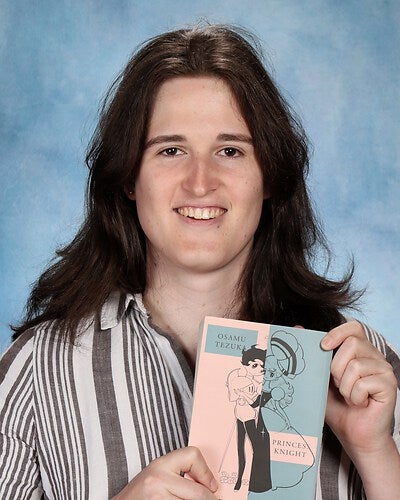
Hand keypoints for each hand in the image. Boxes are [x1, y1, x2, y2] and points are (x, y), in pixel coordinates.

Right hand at [112, 447, 217, 498]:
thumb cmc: (140, 494)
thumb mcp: (158, 475)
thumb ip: (178, 474)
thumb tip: (209, 484)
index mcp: (161, 464)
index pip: (193, 455)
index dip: (206, 471)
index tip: (212, 485)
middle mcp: (159, 480)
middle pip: (199, 492)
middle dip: (209, 499)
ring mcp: (158, 499)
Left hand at [321, 321, 396, 456]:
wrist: (354, 435)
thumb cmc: (338, 406)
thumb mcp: (320, 377)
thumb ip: (312, 353)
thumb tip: (297, 326)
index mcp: (360, 351)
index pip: (353, 327)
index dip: (337, 333)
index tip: (323, 347)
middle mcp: (375, 357)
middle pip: (352, 343)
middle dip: (336, 366)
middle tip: (338, 384)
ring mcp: (384, 371)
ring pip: (356, 365)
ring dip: (344, 386)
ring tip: (349, 396)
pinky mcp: (389, 386)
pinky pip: (363, 383)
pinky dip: (354, 397)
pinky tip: (359, 404)